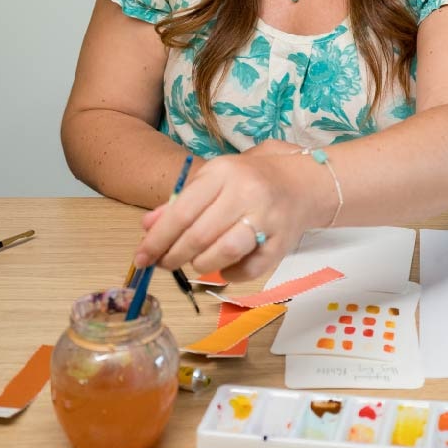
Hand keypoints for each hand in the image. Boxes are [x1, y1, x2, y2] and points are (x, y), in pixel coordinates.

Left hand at [133, 140, 328, 281]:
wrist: (305, 182)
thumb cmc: (252, 180)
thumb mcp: (214, 179)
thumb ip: (181, 202)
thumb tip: (147, 226)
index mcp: (224, 173)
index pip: (182, 212)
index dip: (157, 239)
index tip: (141, 257)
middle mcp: (246, 192)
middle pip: (200, 235)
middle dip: (174, 256)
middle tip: (164, 264)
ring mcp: (267, 218)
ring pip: (224, 252)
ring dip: (202, 264)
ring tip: (196, 262)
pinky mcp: (283, 241)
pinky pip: (250, 269)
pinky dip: (231, 275)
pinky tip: (224, 268)